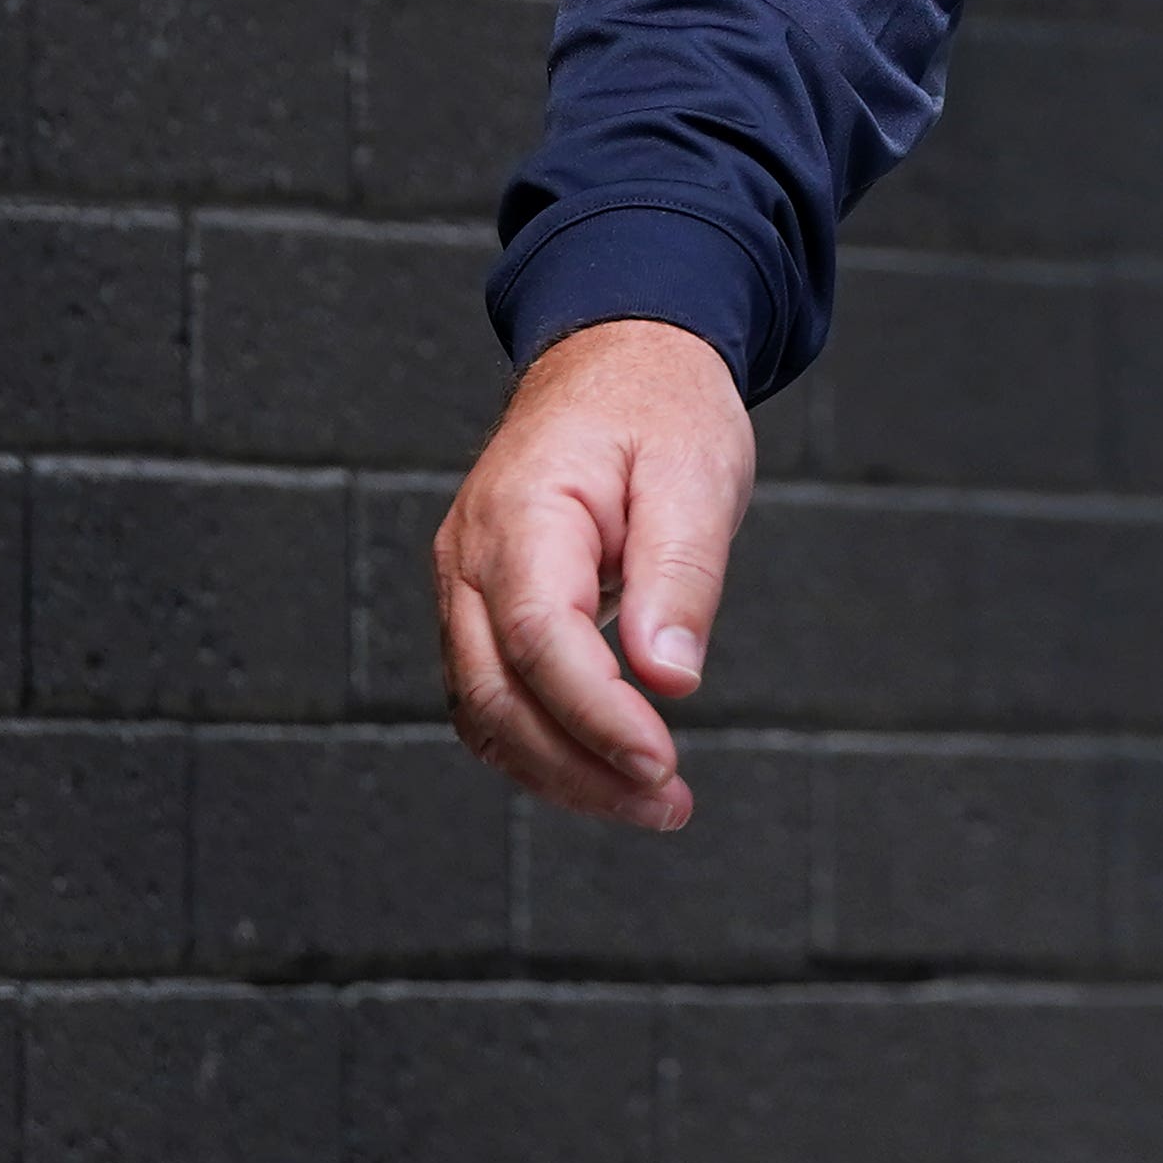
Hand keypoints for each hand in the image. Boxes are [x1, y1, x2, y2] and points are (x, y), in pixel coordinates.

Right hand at [433, 318, 757, 829]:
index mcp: (522, 510)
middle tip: (666, 801)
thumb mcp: (696, 472)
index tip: (660, 762)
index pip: (537, 636)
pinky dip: (542, 746)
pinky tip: (605, 768)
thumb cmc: (657, 406)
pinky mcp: (482, 608)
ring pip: (484, 711)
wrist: (616, 361)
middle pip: (495, 694)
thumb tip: (669, 680)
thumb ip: (679, 575)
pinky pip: (493, 696)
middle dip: (579, 767)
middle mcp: (472, 555)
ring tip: (650, 800)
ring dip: (560, 773)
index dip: (595, 715)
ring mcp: (466, 585)